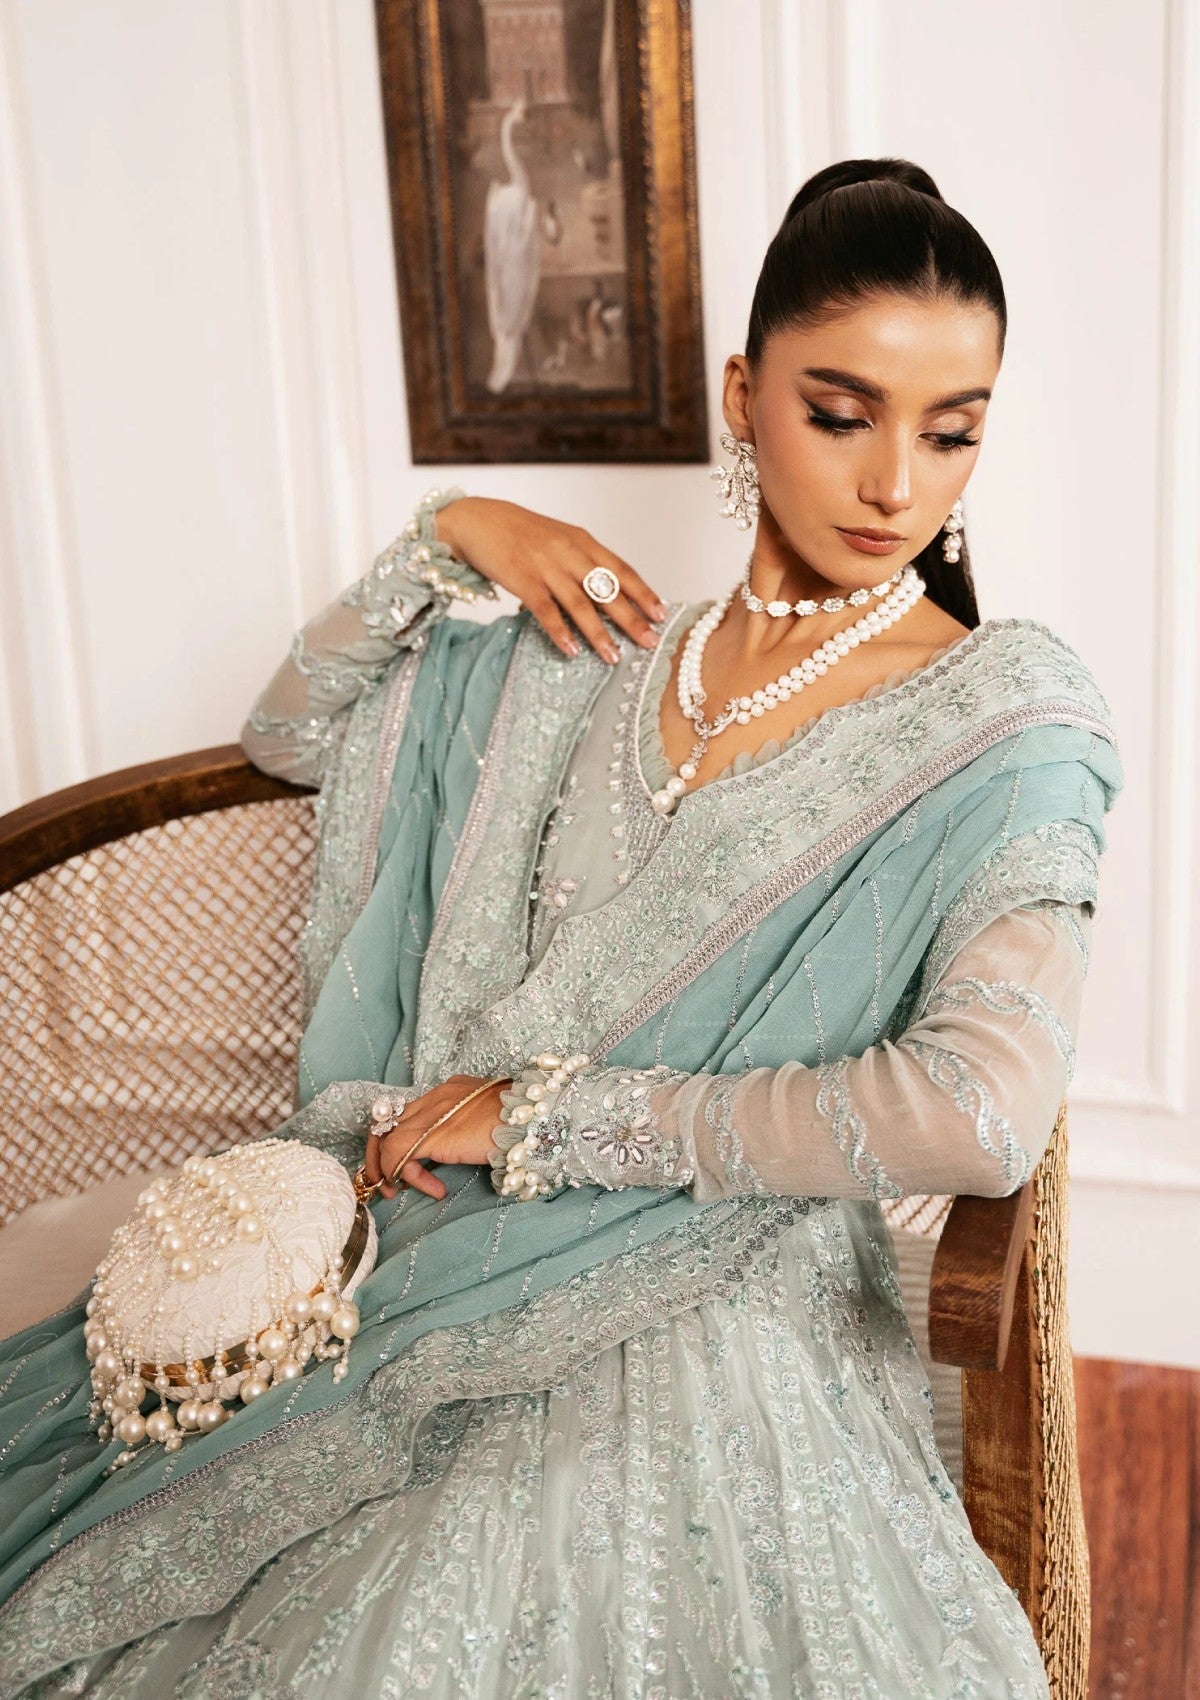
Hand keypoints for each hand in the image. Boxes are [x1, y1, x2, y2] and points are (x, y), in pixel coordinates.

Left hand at [361, 1073, 512, 1200]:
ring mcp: (431, 1112)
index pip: (409, 1111)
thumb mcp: (489, 1122)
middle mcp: (435, 1096)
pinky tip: (433, 1190)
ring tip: (396, 1190)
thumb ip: (469, 1130)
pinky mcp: (430, 1134)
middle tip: (387, 1180)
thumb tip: (464, 1151)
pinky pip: (397, 1154)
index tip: (405, 1164)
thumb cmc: (522, 1124)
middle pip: (387, 1120)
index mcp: (450, 1091)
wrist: (532, 1119)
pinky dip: (404, 1175)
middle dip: (380, 1153)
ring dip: (385, 1168)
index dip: (399, 1138)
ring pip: (384, 1137)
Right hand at [435, 496, 668, 664]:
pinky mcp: (522, 579)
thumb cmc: (521, 533)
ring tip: (613, 657)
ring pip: (580, 604)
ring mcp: (546, 566)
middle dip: (631, 618)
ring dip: (598, 633)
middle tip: (649, 642)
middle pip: (607, 590)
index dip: (643, 592)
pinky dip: (560, 631)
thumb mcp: (559, 539)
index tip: (662, 614)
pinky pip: (546, 610)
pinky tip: (572, 650)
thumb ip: (583, 561)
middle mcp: (569, 552)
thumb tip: (610, 592)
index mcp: (582, 541)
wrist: (478, 520)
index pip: (621, 569)